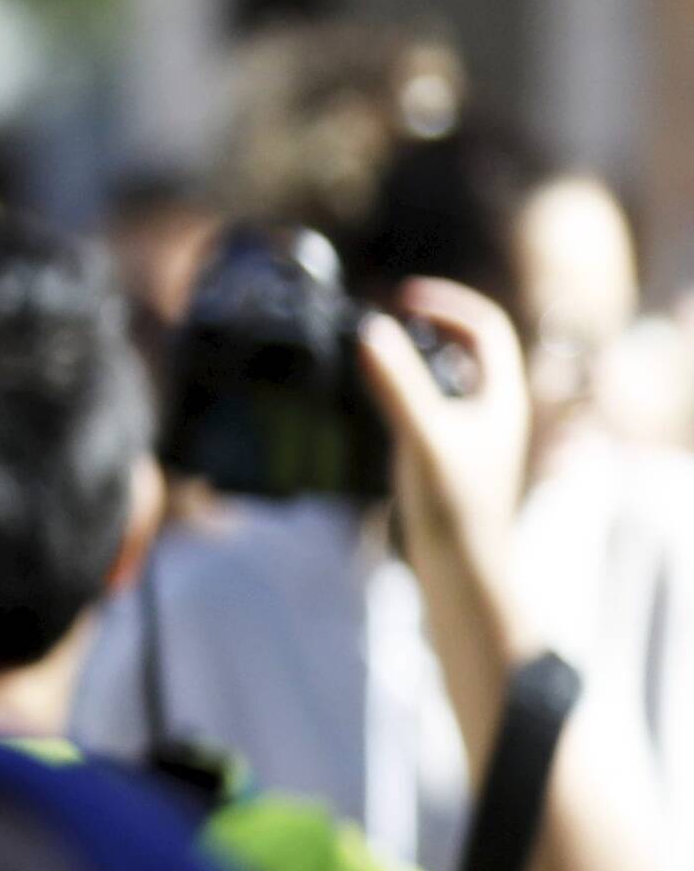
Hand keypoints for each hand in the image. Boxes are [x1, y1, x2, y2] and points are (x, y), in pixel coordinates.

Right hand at [366, 278, 537, 664]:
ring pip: (454, 381)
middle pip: (472, 348)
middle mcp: (494, 412)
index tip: (401, 299)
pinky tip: (380, 410)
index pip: (484, 327)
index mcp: (500, 397)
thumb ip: (398, 384)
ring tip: (380, 355)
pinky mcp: (453, 462)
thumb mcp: (421, 437)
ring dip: (420, 359)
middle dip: (431, 326)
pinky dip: (411, 396)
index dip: (445, 304)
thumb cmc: (452, 507)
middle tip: (389, 318)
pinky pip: (437, 411)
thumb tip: (370, 331)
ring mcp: (475, 438)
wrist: (461, 570)